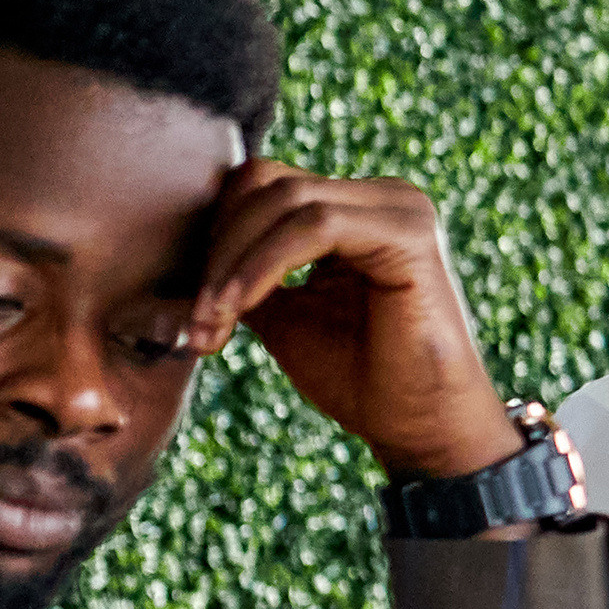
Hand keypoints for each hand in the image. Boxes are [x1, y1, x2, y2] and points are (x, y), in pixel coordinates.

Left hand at [191, 163, 517, 481]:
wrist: (417, 425)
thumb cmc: (360, 377)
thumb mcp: (284, 314)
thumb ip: (251, 272)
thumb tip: (191, 254)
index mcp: (358, 209)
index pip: (264, 185)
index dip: (216, 236)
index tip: (195, 309)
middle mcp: (383, 198)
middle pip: (267, 182)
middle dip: (217, 249)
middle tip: (198, 319)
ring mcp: (400, 210)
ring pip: (285, 199)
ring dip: (233, 262)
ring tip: (214, 322)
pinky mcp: (408, 236)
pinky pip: (316, 226)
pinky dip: (264, 265)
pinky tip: (241, 308)